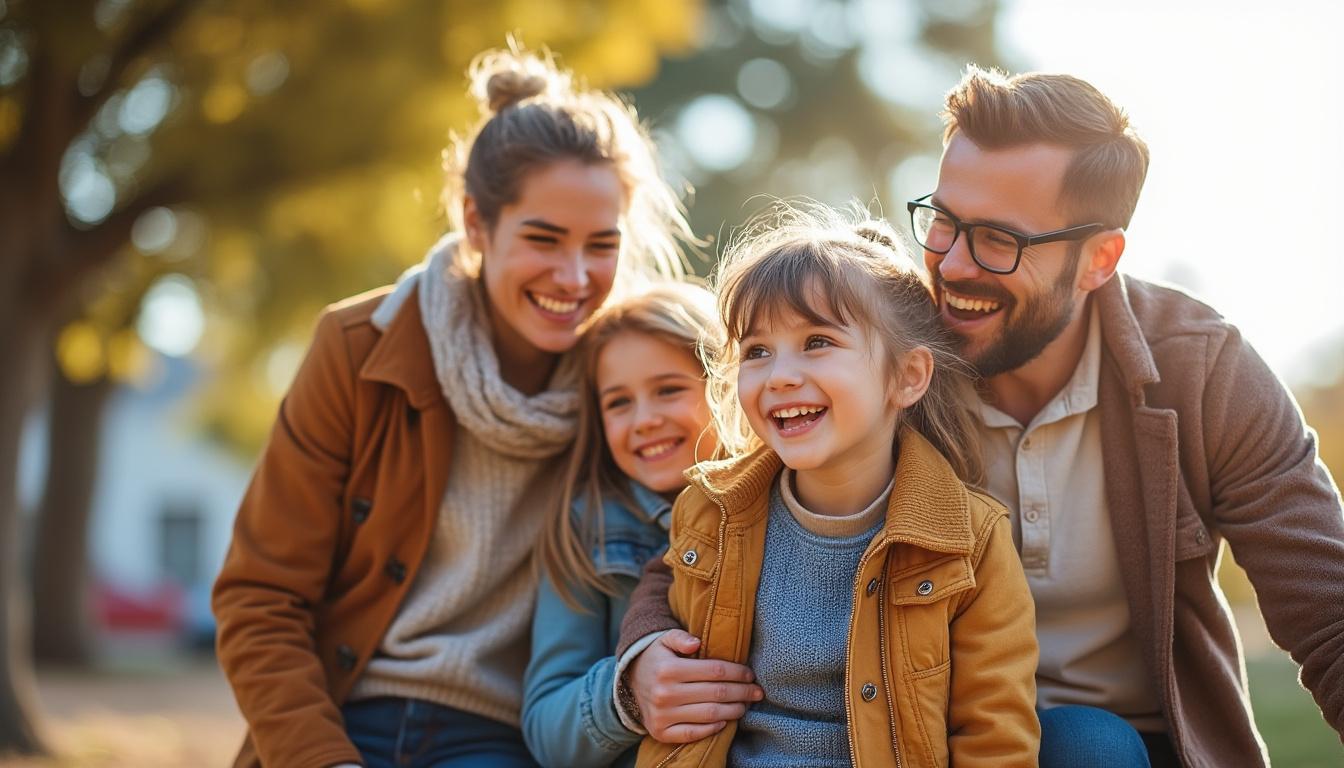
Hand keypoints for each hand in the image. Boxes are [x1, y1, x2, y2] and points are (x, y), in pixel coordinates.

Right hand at [628, 629, 762, 742]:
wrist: (630, 684)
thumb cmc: (657, 659)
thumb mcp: (664, 640)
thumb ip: (681, 637)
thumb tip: (696, 643)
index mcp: (668, 669)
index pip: (714, 671)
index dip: (737, 672)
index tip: (750, 674)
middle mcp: (664, 694)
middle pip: (717, 693)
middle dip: (743, 692)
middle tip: (757, 692)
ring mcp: (662, 715)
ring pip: (710, 715)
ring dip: (734, 711)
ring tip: (745, 705)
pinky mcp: (660, 732)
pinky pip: (693, 733)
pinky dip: (712, 729)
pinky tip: (725, 721)